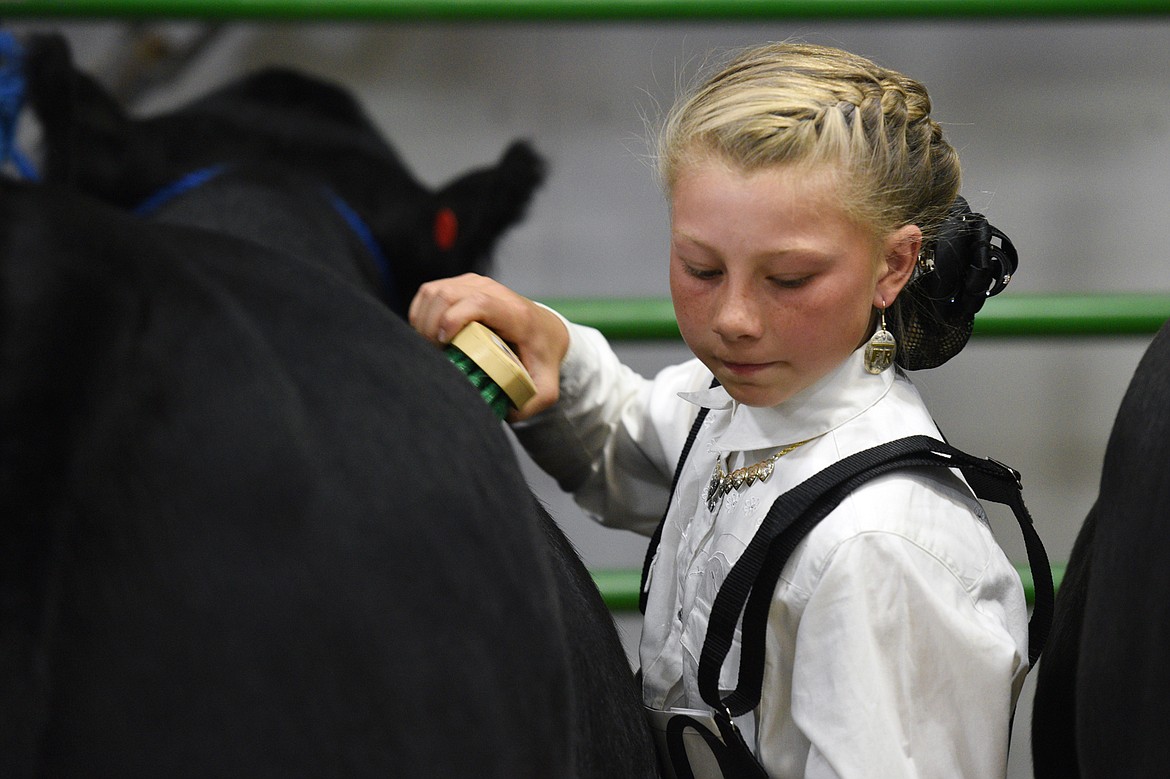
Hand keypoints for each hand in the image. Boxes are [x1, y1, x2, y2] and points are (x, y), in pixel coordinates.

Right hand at [408, 273, 568, 420]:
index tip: (444, 343)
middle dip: (431, 327)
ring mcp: (475, 284)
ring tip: (432, 347)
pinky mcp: (461, 284)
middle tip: (435, 355)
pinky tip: (430, 336)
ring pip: (434, 293)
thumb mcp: (545, 387)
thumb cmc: (541, 357)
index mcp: (515, 314)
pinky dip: (422, 314)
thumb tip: (503, 414)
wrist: (545, 329)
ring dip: (423, 321)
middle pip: (447, 295)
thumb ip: (531, 404)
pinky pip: (429, 293)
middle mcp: (494, 292)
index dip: (454, 319)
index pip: (479, 303)